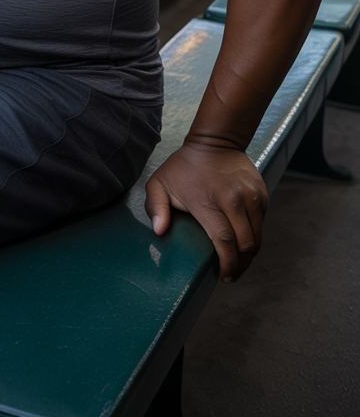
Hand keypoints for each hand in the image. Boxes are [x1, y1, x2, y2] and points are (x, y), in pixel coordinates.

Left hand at [144, 141, 267, 282]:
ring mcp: (249, 195)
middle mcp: (232, 199)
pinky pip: (262, 222)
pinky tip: (244, 240)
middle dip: (241, 265)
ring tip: (240, 263)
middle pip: (245, 244)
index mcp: (207, 201)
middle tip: (232, 275)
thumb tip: (159, 231)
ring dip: (250, 255)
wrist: (215, 141)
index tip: (224, 276)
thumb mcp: (159, 182)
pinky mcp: (261, 192)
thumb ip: (155, 207)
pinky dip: (256, 235)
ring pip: (257, 236)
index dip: (227, 264)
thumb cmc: (184, 166)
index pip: (224, 241)